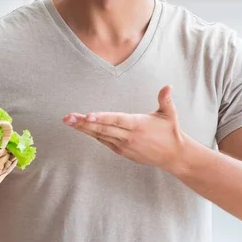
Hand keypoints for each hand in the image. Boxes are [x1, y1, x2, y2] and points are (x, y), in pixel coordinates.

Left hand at [62, 85, 185, 172]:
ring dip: (83, 128)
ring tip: (69, 121)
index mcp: (138, 125)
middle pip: (102, 128)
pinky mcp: (122, 152)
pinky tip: (82, 128)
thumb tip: (168, 86)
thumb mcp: (170, 114)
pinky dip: (93, 134)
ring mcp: (124, 146)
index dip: (101, 117)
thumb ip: (165, 99)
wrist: (174, 156)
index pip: (116, 120)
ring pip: (100, 135)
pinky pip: (104, 141)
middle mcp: (128, 136)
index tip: (87, 115)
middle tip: (67, 118)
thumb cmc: (171, 132)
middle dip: (83, 122)